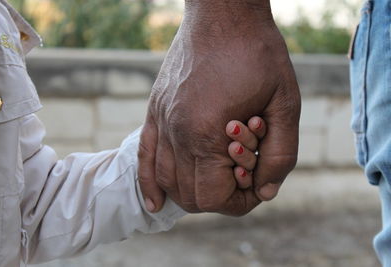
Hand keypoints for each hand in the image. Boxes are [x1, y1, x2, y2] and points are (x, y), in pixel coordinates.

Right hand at [138, 0, 300, 215]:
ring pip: (166, 182)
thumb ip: (280, 154)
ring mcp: (162, 122)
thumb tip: (265, 191)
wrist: (224, 15)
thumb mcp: (286, 103)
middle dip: (219, 198)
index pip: (215, 198)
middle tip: (239, 177)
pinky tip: (155, 202)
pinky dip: (149, 185)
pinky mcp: (155, 111)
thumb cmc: (258, 54)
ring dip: (190, 192)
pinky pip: (143, 158)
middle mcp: (178, 134)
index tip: (255, 186)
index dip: (240, 202)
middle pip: (189, 196)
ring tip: (212, 178)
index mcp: (209, 135)